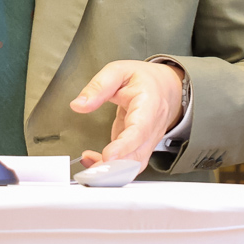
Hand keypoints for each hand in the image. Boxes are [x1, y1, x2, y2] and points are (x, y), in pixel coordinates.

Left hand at [70, 60, 184, 171]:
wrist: (164, 87)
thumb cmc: (143, 79)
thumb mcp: (118, 71)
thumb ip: (98, 87)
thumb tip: (78, 105)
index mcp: (149, 105)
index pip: (140, 130)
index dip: (125, 145)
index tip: (108, 155)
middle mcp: (153, 127)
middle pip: (137, 155)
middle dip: (114, 167)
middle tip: (91, 171)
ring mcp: (148, 141)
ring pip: (134, 165)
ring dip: (112, 171)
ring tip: (89, 168)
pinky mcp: (140, 149)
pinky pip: (128, 165)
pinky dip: (111, 169)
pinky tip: (93, 161)